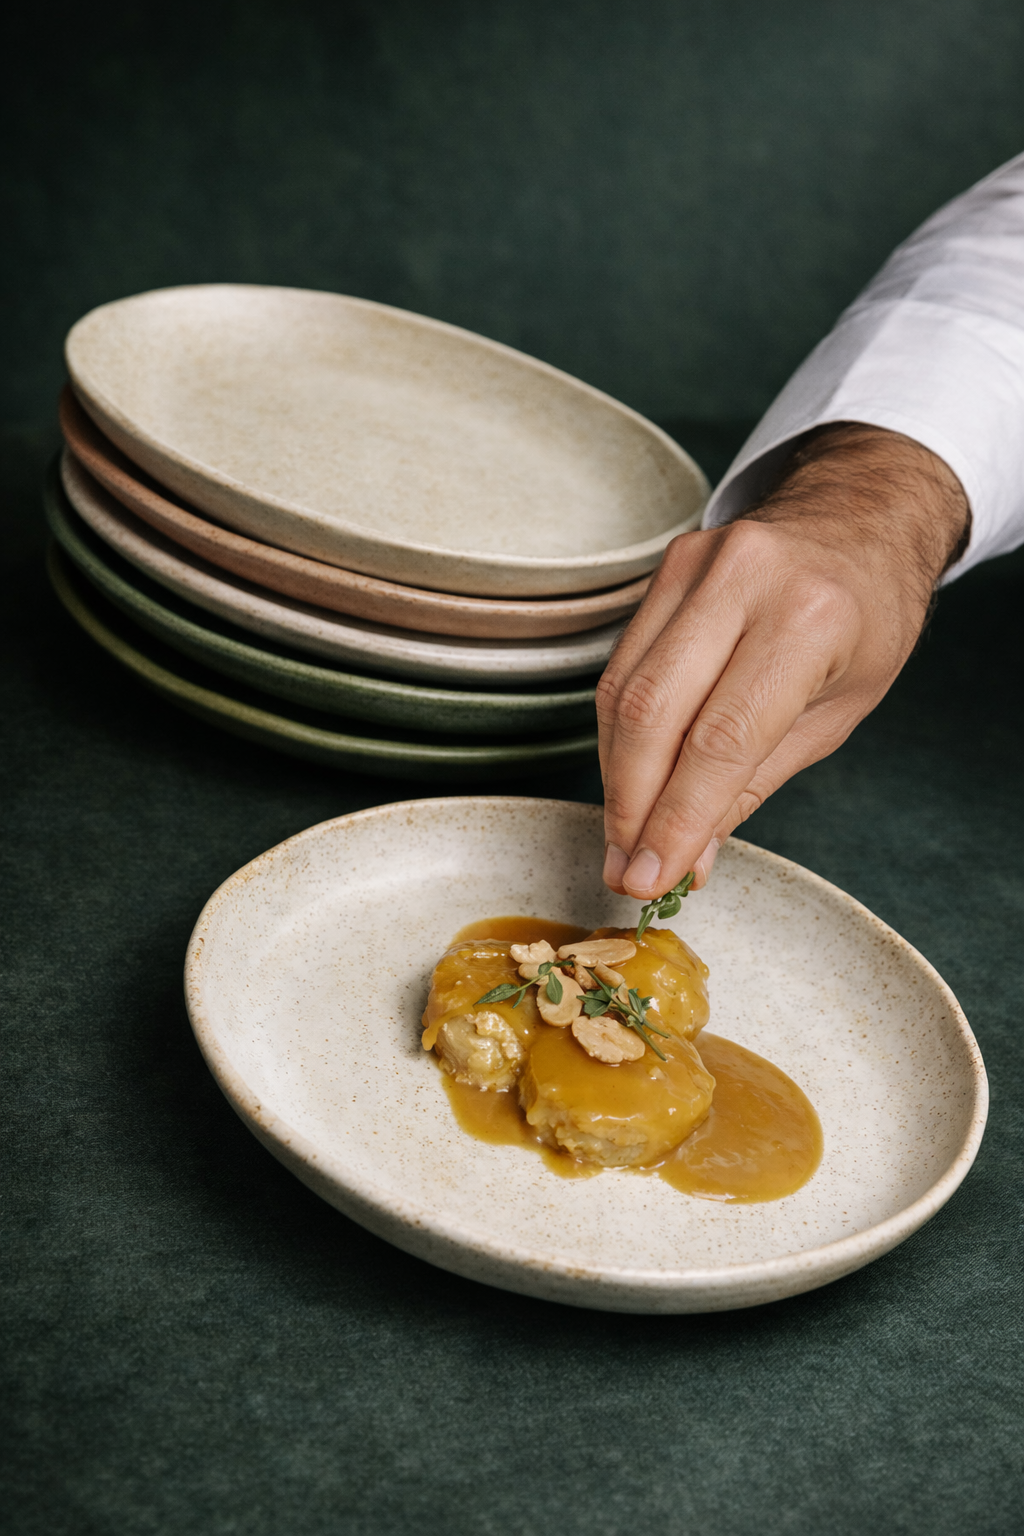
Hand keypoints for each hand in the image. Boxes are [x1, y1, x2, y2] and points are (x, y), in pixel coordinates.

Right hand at [597, 423, 969, 897]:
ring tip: (624, 836)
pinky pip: (622, 663)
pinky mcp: (667, 566)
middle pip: (652, 713)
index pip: (721, 741)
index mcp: (810, 620)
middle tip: (625, 867)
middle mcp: (747, 581)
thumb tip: (690, 855)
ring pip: (623, 689)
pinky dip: (618, 732)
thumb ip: (754, 783)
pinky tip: (628, 775)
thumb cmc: (865, 621)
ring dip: (615, 776)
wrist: (862, 520)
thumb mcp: (835, 714)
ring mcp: (698, 565)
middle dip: (631, 805)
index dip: (676, 819)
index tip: (650, 878)